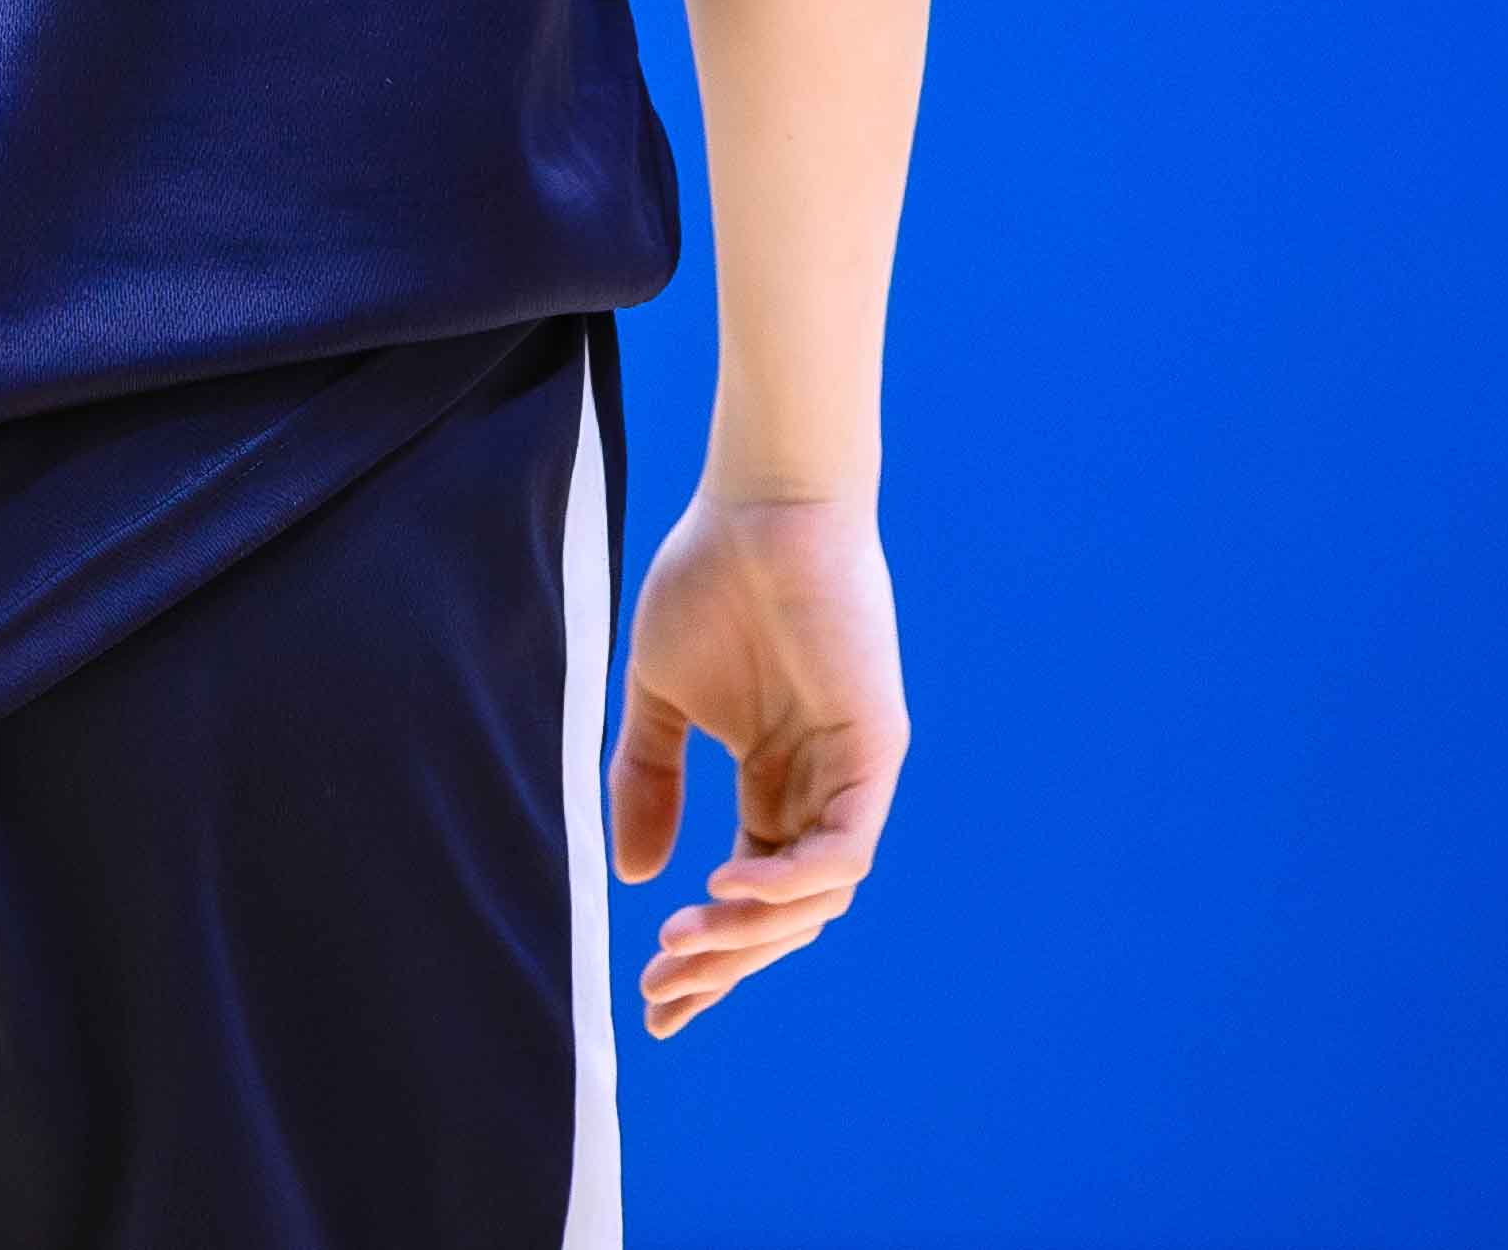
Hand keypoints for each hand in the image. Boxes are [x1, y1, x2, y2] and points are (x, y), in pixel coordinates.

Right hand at [611, 487, 906, 1038]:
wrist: (758, 503)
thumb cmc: (711, 581)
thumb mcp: (660, 698)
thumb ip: (646, 780)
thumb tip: (632, 878)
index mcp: (772, 784)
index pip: (748, 897)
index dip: (705, 954)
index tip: (652, 1004)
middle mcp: (818, 791)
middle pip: (782, 915)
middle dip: (722, 963)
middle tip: (661, 990)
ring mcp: (851, 774)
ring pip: (817, 895)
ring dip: (749, 931)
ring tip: (683, 941)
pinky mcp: (876, 749)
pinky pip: (845, 844)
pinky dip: (790, 876)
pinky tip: (728, 886)